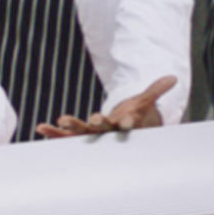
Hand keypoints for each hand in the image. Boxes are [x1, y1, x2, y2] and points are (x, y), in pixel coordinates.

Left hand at [36, 75, 176, 138]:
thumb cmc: (132, 116)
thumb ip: (156, 90)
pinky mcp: (79, 137)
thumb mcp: (144, 102)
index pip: (127, 125)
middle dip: (97, 124)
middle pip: (101, 130)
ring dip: (69, 129)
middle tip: (94, 119)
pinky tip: (40, 128)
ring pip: (80, 134)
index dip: (126, 124)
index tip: (126, 124)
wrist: (120, 134)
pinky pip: (64, 137)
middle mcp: (106, 134)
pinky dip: (53, 133)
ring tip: (60, 121)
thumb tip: (173, 77)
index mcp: (123, 125)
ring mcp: (91, 136)